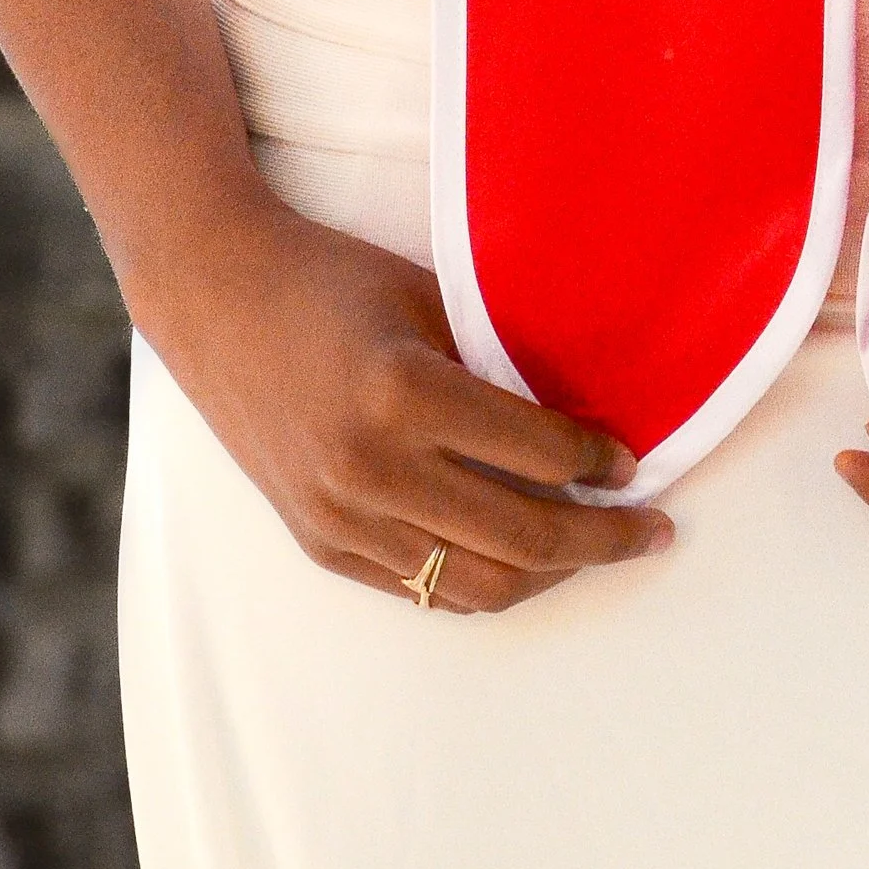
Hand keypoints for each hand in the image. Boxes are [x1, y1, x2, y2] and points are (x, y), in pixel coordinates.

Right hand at [137, 187, 673, 612]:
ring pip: (475, 586)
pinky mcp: (320, 543)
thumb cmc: (331, 280)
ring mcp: (340, 517)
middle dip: (601, 541)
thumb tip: (585, 413)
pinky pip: (421, 589)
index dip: (599, 461)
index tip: (633, 459)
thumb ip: (496, 361)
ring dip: (549, 576)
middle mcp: (371, 468)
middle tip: (652, 531)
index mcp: (404, 392)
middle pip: (521, 539)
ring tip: (596, 551)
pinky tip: (523, 560)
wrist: (216, 297)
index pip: (537, 453)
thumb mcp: (427, 300)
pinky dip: (482, 582)